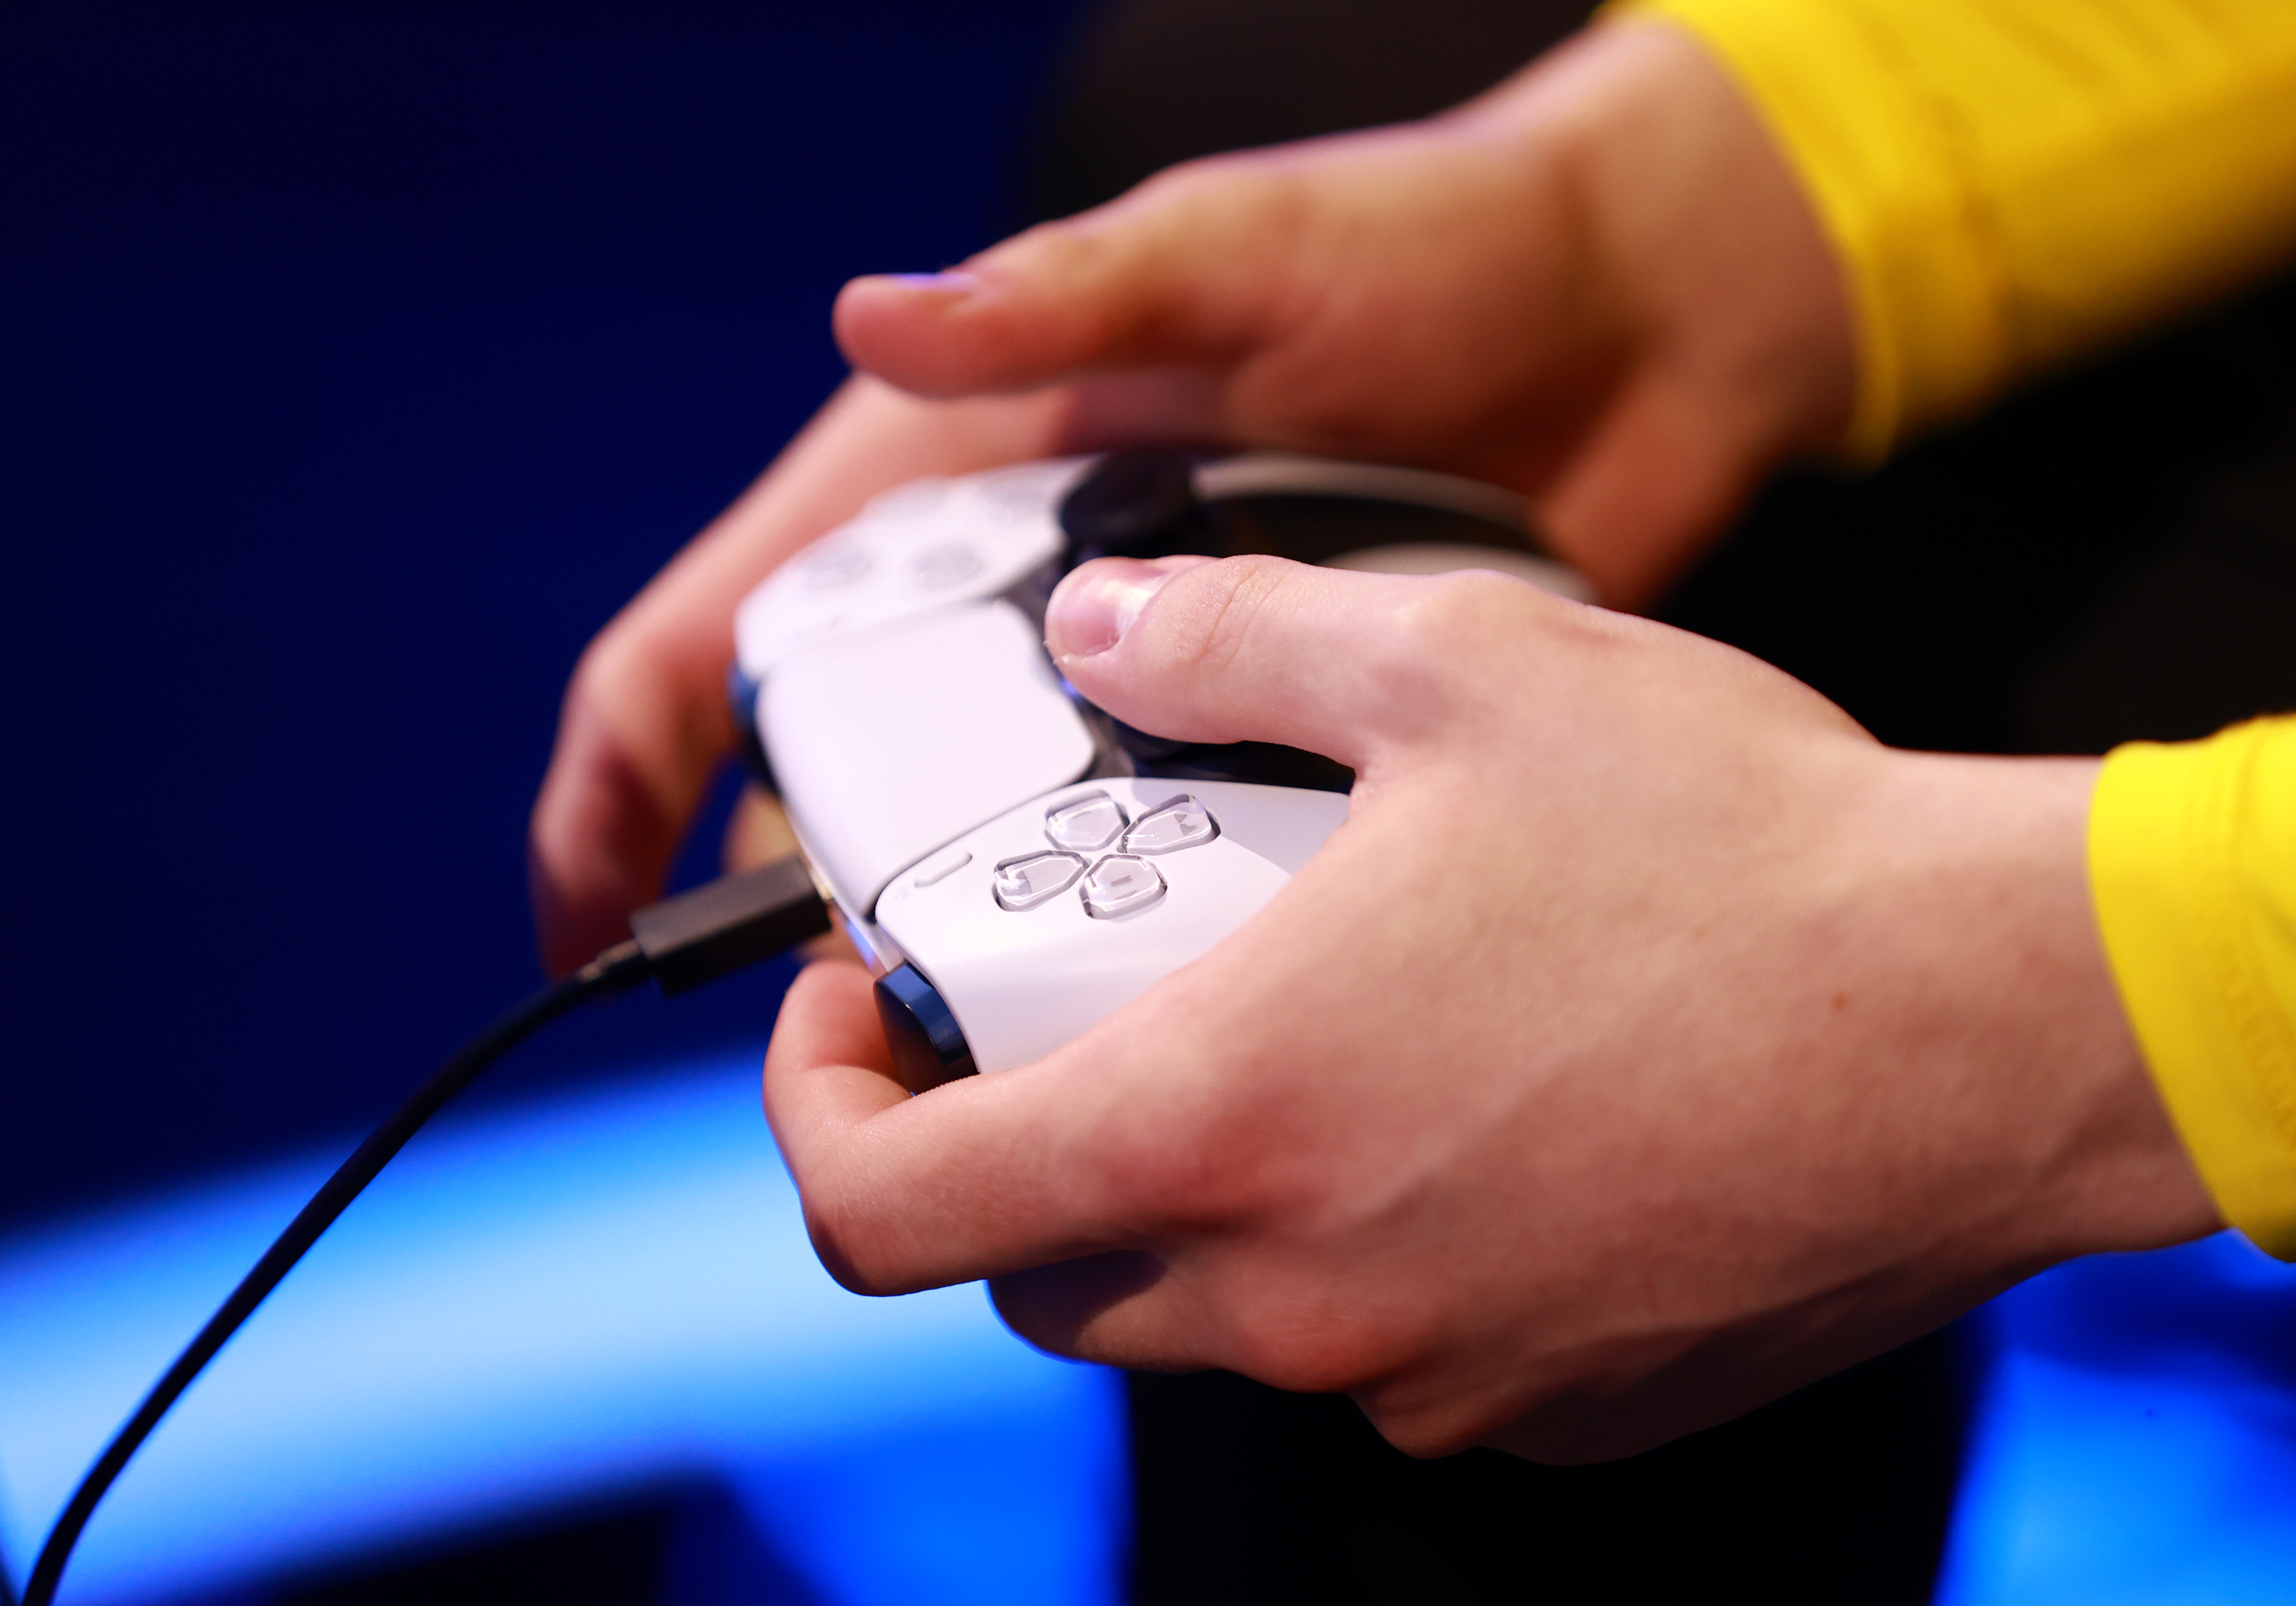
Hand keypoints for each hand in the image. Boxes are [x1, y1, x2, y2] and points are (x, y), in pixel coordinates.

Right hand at [530, 16, 1853, 970]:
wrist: (1628, 324)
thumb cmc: (1421, 247)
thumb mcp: (1233, 253)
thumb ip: (1064, 294)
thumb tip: (878, 316)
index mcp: (951, 476)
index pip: (722, 638)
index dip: (626, 783)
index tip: (584, 923)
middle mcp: (1020, 598)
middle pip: (844, 781)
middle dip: (815, 899)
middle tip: (855, 1020)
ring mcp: (1136, 685)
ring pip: (992, 845)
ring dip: (974, 937)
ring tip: (1001, 1041)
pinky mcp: (1256, 743)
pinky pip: (1158, 865)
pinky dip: (1133, 931)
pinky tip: (1162, 1007)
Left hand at [763, 557, 2218, 1461]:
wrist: (1995, 1018)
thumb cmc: (1737, 845)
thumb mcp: (1462, 666)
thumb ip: (1233, 636)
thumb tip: (1107, 625)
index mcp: (1225, 1118)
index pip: (883, 1211)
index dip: (816, 1116)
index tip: (860, 1018)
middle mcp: (1302, 1290)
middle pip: (1039, 1265)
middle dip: (1012, 1140)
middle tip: (1076, 1004)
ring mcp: (1429, 1373)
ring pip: (1211, 1314)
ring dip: (1199, 1191)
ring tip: (1300, 1035)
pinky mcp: (1552, 1410)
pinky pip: (1382, 1346)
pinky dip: (1363, 1249)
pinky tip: (1459, 1119)